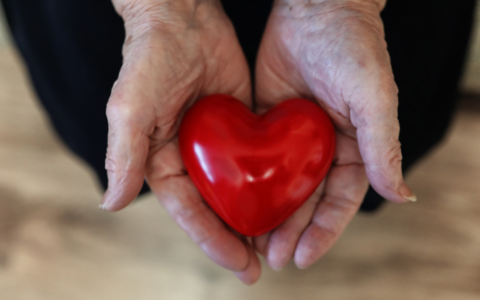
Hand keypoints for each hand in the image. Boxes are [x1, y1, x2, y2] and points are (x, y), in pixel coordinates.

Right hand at [102, 0, 259, 283]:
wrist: (182, 19)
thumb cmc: (149, 60)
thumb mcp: (130, 107)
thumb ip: (124, 154)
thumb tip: (111, 204)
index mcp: (163, 163)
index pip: (189, 212)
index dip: (212, 241)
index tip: (239, 264)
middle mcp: (191, 161)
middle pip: (216, 210)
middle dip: (236, 241)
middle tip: (259, 269)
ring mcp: (218, 146)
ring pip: (239, 192)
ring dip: (256, 219)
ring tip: (279, 246)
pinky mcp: (241, 129)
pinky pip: (257, 163)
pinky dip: (270, 185)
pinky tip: (289, 202)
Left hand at [253, 0, 415, 269]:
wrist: (314, 7)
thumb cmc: (352, 47)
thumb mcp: (374, 97)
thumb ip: (384, 146)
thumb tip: (403, 194)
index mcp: (353, 148)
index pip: (340, 201)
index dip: (323, 231)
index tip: (302, 256)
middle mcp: (323, 148)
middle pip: (306, 199)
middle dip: (291, 230)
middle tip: (270, 256)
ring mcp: (293, 138)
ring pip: (279, 185)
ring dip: (267, 214)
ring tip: (250, 242)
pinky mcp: (266, 123)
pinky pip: (256, 158)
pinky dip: (247, 183)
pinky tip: (233, 201)